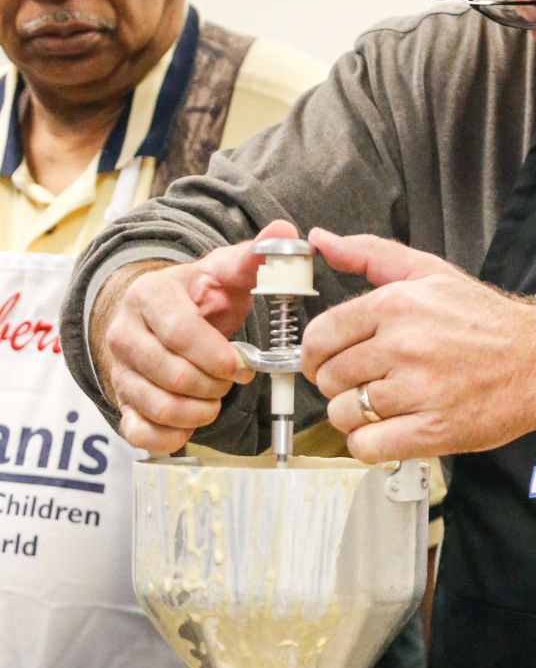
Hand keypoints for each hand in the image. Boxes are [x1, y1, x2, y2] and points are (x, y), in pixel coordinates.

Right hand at [93, 219, 298, 452]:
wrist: (157, 319)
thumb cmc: (199, 297)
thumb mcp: (224, 273)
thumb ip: (254, 257)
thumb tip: (285, 232)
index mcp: (149, 297)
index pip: (182, 334)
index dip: (220, 357)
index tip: (243, 365)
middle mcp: (124, 334)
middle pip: (174, 375)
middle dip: (216, 384)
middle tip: (231, 379)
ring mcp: (119, 371)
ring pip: (161, 407)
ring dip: (201, 410)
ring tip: (215, 395)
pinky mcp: (121, 403)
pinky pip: (141, 433)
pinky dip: (173, 435)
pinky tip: (192, 420)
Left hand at [302, 227, 535, 462]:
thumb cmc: (486, 320)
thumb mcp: (429, 272)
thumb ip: (369, 254)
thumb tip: (321, 239)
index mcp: (396, 306)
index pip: (320, 336)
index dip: (315, 355)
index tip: (325, 363)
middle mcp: (404, 346)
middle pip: (329, 378)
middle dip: (338, 385)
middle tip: (361, 384)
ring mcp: (418, 391)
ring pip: (345, 414)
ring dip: (355, 415)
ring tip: (379, 407)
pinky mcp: (433, 430)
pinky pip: (369, 446)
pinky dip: (368, 444)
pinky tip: (387, 431)